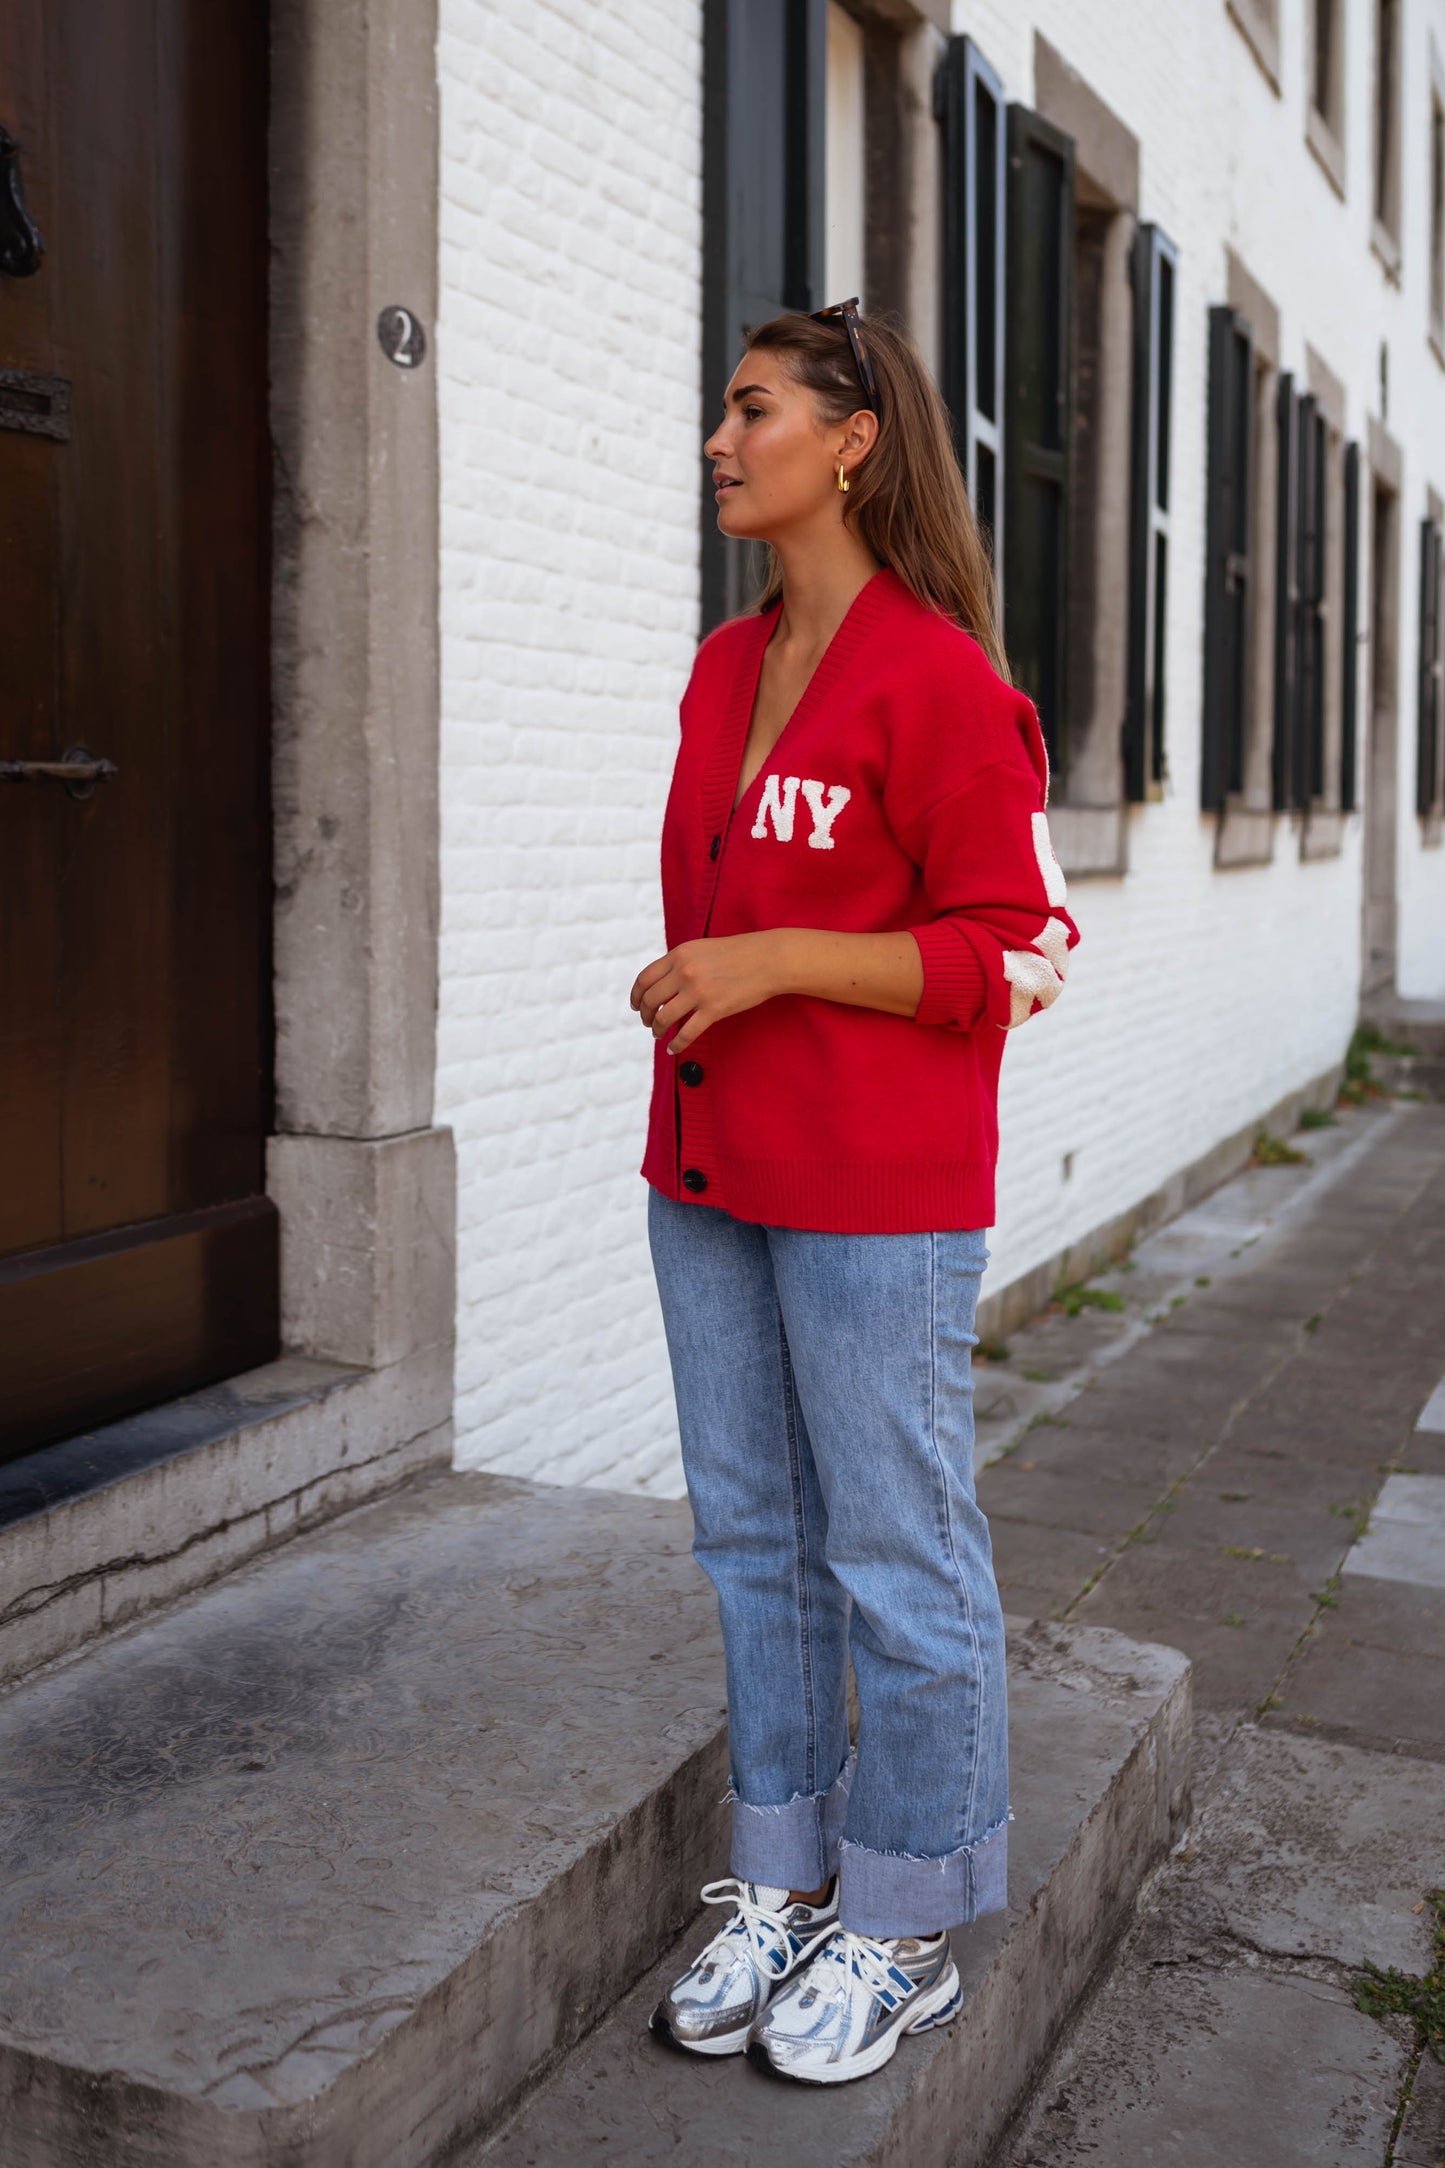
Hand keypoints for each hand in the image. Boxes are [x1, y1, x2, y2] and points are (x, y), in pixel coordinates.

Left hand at [630, 932, 787, 1055]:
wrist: (769, 959)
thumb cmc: (739, 953)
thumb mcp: (702, 948)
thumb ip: (681, 962)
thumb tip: (662, 982)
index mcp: (679, 954)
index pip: (645, 978)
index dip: (636, 995)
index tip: (636, 1006)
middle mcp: (684, 972)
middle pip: (650, 1000)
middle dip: (645, 1014)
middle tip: (647, 1022)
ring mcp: (698, 991)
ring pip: (663, 1018)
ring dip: (657, 1029)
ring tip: (658, 1034)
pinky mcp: (714, 1010)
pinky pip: (686, 1033)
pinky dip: (676, 1044)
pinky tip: (673, 1049)